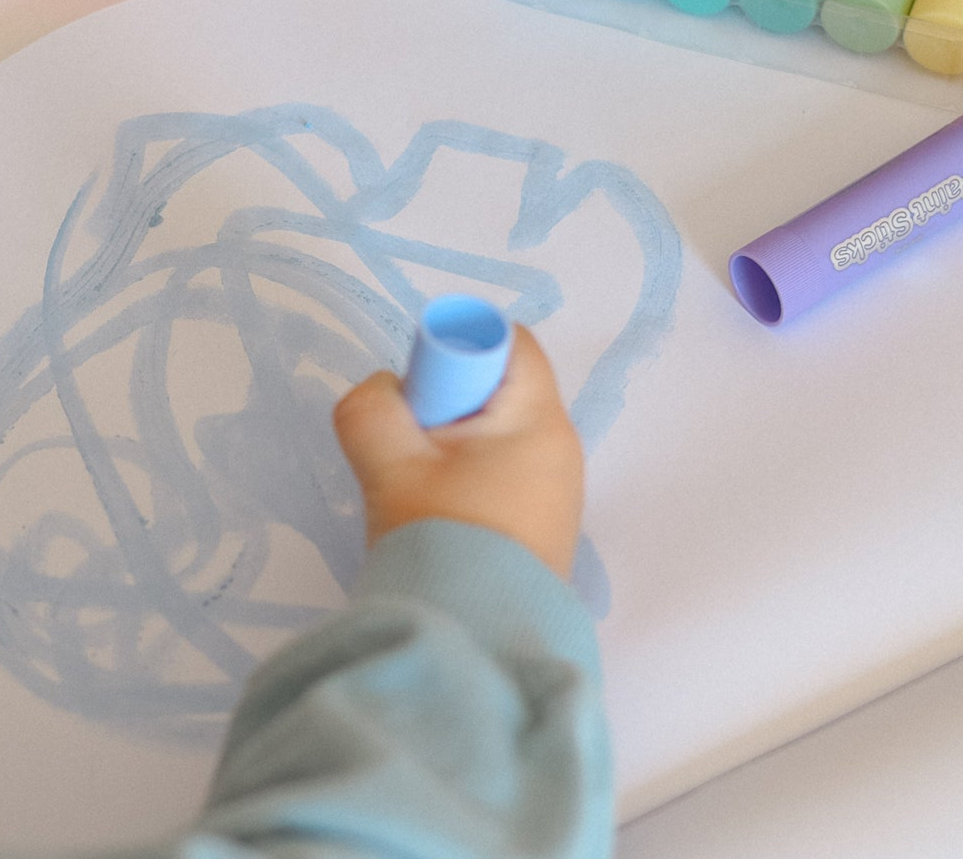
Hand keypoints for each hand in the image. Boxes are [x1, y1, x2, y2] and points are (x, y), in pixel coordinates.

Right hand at [333, 325, 583, 578]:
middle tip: (410, 440)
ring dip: (450, 444)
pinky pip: (502, 473)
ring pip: (496, 434)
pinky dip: (466, 477)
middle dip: (447, 401)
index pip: (512, 343)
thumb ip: (372, 410)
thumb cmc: (442, 541)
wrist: (477, 647)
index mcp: (540, 422)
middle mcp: (561, 450)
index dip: (461, 346)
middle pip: (501, 388)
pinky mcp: (540, 525)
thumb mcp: (391, 466)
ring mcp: (556, 491)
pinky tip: (438, 513)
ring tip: (418, 486)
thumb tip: (385, 396)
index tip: (421, 385)